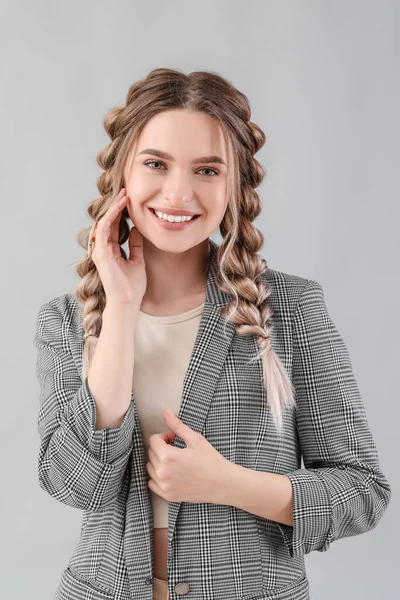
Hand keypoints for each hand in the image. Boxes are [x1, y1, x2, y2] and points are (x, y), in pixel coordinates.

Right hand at [90, 187, 146, 305]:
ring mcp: (100, 251)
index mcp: (111, 251)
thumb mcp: (137, 261)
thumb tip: (136, 229)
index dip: (120, 213)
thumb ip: (135, 245)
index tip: (129, 200)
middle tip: (125, 191)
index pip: (114, 227)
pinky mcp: (101, 253)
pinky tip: (120, 207)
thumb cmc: (132, 287)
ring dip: (114, 208)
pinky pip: (103, 229)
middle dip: (116, 206)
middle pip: (108, 222)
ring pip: (104, 222)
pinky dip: (111, 217)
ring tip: (124, 195)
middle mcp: (103, 249)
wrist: (127, 302)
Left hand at [146, 409, 231, 503]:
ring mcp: (164, 486)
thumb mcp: (195, 439)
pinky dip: (158, 477)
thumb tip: (166, 412)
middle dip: (161, 448)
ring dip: (158, 461)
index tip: (174, 439)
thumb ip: (177, 426)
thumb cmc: (211, 460)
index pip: (153, 440)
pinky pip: (152, 483)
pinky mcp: (167, 496)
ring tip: (175, 461)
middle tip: (177, 449)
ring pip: (150, 467)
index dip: (164, 436)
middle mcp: (162, 472)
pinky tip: (172, 473)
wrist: (222, 484)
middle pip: (151, 453)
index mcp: (168, 456)